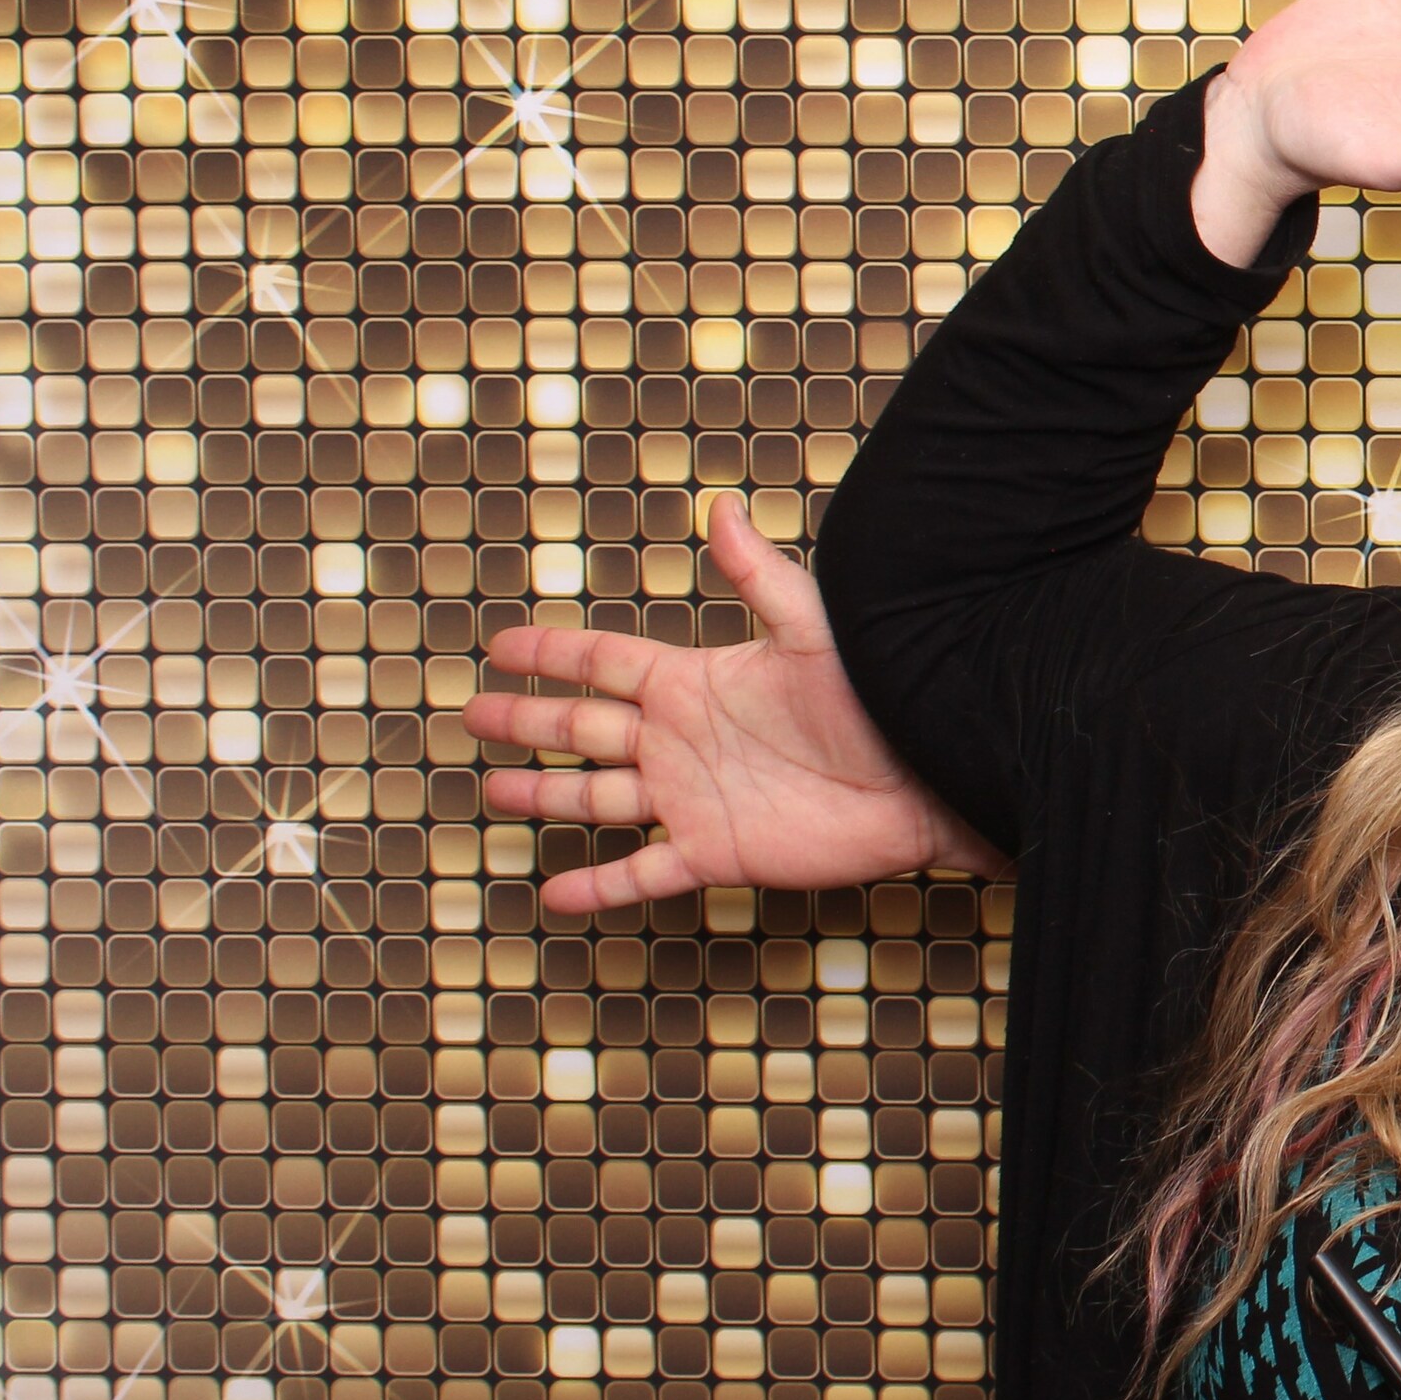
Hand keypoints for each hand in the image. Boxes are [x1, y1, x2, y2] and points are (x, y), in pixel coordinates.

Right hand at [461, 494, 1011, 915]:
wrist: (925, 774)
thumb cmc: (879, 696)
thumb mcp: (809, 629)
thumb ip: (758, 575)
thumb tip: (720, 506)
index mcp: (697, 682)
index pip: (605, 663)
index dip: (552, 655)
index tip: (500, 646)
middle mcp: (684, 740)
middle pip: (586, 729)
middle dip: (530, 721)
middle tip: (475, 715)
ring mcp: (695, 798)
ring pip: (600, 797)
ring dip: (547, 795)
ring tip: (495, 792)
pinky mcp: (716, 850)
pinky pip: (643, 873)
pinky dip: (599, 885)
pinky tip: (555, 893)